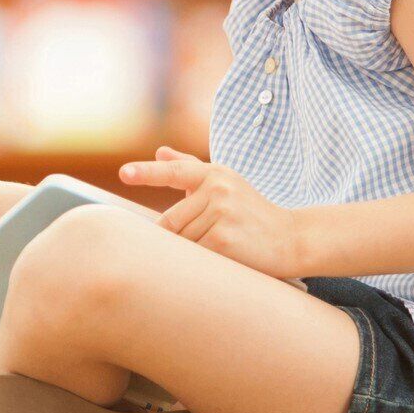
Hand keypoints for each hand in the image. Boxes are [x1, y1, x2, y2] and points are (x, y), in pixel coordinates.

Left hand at [119, 147, 302, 277]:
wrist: (290, 238)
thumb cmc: (251, 211)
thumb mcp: (225, 182)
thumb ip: (189, 167)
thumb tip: (160, 152)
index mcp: (214, 173)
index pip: (174, 171)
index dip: (146, 173)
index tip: (123, 173)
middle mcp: (218, 189)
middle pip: (170, 221)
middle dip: (179, 235)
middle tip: (205, 239)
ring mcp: (221, 213)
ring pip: (181, 240)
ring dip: (192, 249)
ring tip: (220, 244)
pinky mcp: (224, 239)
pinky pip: (193, 254)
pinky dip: (201, 260)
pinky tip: (223, 255)